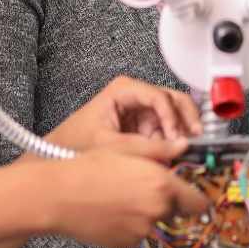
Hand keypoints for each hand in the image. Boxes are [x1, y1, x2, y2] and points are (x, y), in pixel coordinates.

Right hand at [45, 137, 208, 247]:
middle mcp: (156, 212)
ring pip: (156, 223)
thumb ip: (163, 150)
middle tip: (147, 188)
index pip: (199, 201)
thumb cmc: (89, 168)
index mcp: (162, 186)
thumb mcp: (128, 150)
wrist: (57, 197)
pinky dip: (132, 226)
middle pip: (177, 212)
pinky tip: (113, 211)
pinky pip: (138, 235)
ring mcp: (141, 232)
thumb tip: (184, 146)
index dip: (197, 196)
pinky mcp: (126, 245)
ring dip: (148, 213)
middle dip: (169, 202)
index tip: (194, 192)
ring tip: (122, 197)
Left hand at [47, 76, 201, 152]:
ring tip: (186, 150)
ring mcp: (140, 109)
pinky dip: (172, 140)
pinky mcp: (142, 125)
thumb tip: (179, 148)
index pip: (159, 97)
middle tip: (196, 139)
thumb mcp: (110, 147)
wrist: (52, 158)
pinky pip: (165, 129)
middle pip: (173, 99)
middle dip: (186, 119)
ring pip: (173, 114)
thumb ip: (146, 148)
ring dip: (181, 131)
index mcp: (124, 90)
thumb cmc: (72, 146)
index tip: (178, 138)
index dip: (173, 118)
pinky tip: (174, 154)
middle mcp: (135, 95)